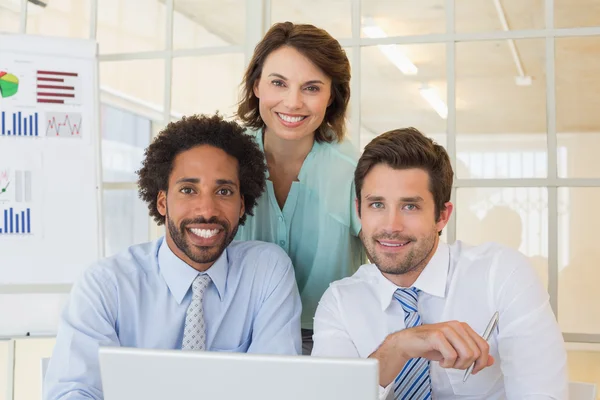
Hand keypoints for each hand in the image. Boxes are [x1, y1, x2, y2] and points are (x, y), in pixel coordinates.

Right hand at [370, 320, 494, 386]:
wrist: (410, 342)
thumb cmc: (431, 345)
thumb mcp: (455, 350)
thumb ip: (473, 353)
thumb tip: (491, 360)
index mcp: (463, 327)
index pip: (483, 346)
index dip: (482, 361)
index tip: (475, 369)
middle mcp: (456, 326)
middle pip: (476, 352)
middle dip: (467, 365)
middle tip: (456, 365)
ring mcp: (446, 329)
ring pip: (466, 354)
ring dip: (457, 365)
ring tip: (448, 363)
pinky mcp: (437, 335)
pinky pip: (451, 355)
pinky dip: (447, 364)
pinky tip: (441, 361)